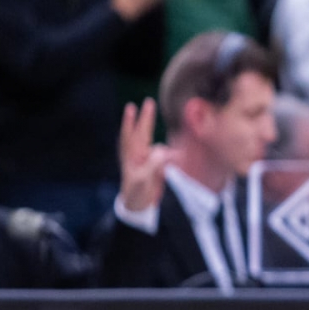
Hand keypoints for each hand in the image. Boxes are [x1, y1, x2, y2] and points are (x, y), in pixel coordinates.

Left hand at [118, 99, 174, 213]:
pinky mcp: (155, 166)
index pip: (135, 135)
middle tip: (148, 102)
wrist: (139, 207)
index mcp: (132, 157)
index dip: (136, 120)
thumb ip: (152, 164)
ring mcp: (146, 160)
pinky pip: (164, 155)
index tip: (137, 106)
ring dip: (161, 145)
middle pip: (141, 133)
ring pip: (156, 146)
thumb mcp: (143, 180)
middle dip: (145, 118)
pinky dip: (171, 155)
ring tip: (165, 146)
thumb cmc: (137, 193)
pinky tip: (176, 161)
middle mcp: (138, 155)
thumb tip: (161, 149)